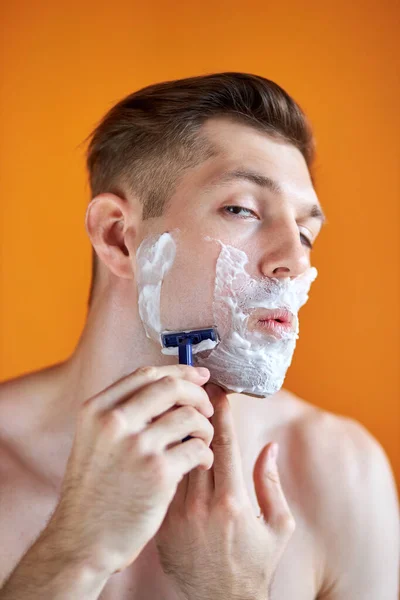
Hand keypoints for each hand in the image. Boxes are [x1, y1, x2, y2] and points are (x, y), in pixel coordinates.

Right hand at [47, 365, 214, 577]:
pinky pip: (198, 448)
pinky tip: (200, 464)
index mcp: (96, 410)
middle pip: (171, 387)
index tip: (198, 375)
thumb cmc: (94, 492)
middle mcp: (114, 422)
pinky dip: (206, 454)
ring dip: (205, 427)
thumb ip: (123, 413)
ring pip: (190, 416)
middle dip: (198, 394)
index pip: (146, 374)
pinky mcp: (159, 472)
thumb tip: (170, 387)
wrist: (82, 541)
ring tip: (203, 442)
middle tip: (208, 408)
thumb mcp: (94, 440)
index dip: (179, 371)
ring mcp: (137, 446)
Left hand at [154, 383, 294, 599]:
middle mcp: (201, 506)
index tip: (219, 391)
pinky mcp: (163, 522)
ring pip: (175, 459)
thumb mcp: (279, 528)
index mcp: (233, 503)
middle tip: (196, 389)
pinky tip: (168, 442)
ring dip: (178, 432)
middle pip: (194, 445)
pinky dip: (169, 459)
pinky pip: (166, 481)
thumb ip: (272, 484)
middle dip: (196, 412)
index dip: (221, 413)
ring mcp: (177, 515)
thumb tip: (268, 447)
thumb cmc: (254, 566)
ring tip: (179, 407)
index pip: (224, 444)